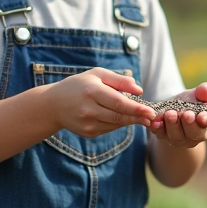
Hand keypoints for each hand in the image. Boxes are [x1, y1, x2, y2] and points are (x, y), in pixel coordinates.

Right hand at [41, 67, 155, 137]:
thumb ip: (119, 80)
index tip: (150, 110)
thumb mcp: (97, 75)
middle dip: (138, 117)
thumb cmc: (79, 85)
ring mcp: (87, 123)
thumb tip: (139, 90)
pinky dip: (118, 123)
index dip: (136, 108)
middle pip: (119, 116)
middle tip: (152, 117)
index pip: (118, 103)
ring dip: (130, 121)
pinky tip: (122, 117)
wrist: (54, 104)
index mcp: (91, 92)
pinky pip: (109, 128)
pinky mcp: (88, 133)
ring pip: (116, 124)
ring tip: (142, 116)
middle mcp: (88, 109)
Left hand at [148, 83, 206, 147]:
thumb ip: (205, 90)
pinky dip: (157, 129)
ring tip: (169, 114)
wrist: (177, 107)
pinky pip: (161, 135)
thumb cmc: (193, 100)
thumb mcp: (199, 93)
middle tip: (185, 114)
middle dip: (189, 125)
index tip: (202, 117)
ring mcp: (181, 139)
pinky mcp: (165, 137)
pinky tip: (154, 122)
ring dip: (172, 126)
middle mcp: (198, 134)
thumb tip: (206, 90)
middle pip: (195, 133)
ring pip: (177, 137)